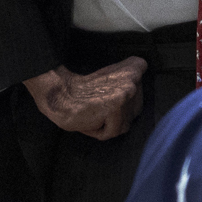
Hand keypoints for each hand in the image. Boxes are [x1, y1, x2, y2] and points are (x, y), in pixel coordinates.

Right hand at [23, 57, 145, 139]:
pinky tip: (91, 119)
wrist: (60, 95)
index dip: (127, 101)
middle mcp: (133, 80)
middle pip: (134, 112)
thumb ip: (127, 85)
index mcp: (133, 70)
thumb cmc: (81, 91)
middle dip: (118, 116)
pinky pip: (114, 131)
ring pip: (125, 124)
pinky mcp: (116, 108)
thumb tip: (135, 102)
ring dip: (109, 125)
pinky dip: (101, 131)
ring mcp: (126, 93)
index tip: (110, 97)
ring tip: (95, 113)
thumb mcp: (109, 78)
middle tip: (99, 106)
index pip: (141, 93)